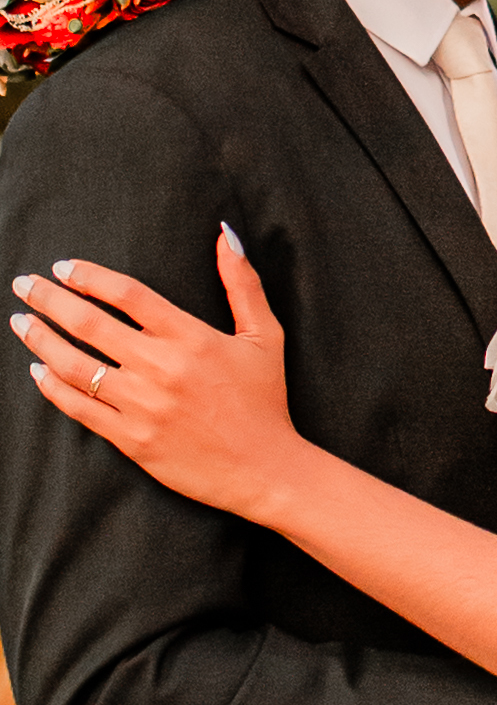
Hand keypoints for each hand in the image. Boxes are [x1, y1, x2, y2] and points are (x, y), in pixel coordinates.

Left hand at [9, 227, 303, 519]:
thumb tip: (226, 234)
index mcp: (191, 337)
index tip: (65, 266)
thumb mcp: (264, 335)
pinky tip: (38, 370)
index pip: (127, 295)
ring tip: (21, 322)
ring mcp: (141, 406)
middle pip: (89, 324)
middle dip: (49, 299)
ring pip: (74, 366)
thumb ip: (242, 283)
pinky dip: (52, 387)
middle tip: (24, 284)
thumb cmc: (265, 401)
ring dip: (41, 339)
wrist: (264, 470)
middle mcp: (161, 368)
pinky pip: (79, 409)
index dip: (90, 276)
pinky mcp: (131, 439)